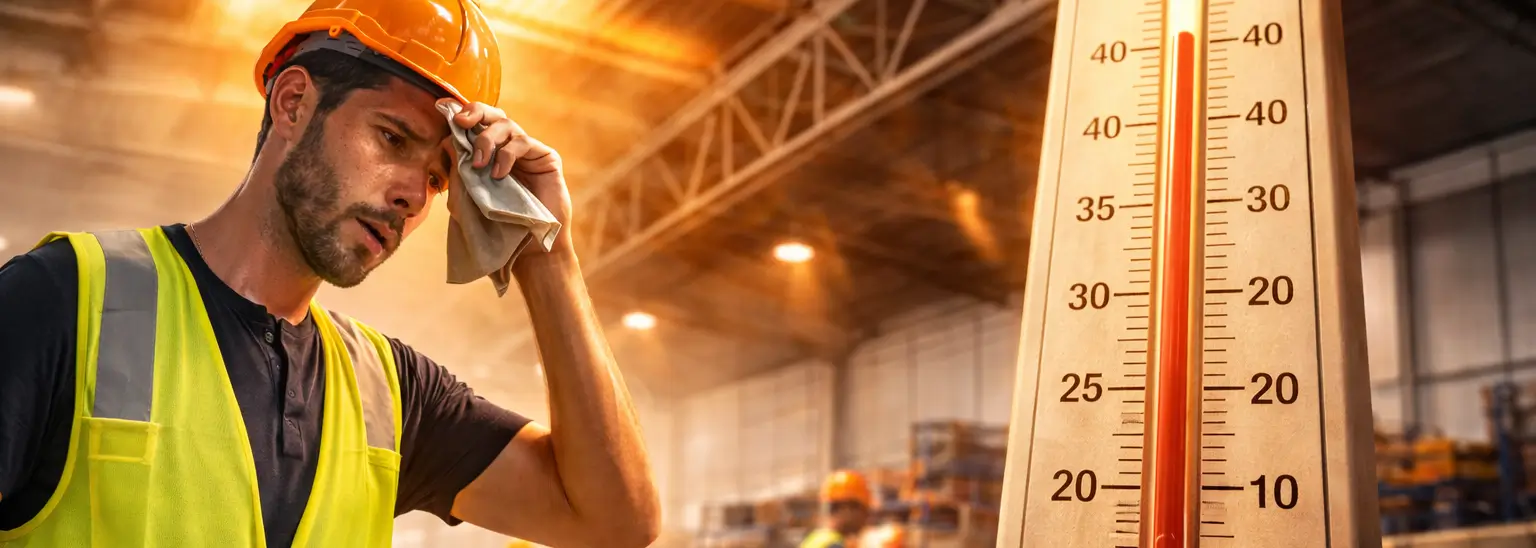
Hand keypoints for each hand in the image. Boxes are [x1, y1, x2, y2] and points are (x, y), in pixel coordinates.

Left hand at [445, 99, 572, 251]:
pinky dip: (507, 155)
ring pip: (506, 125)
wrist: (525, 248)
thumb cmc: (496, 226)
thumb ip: (457, 170)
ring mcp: (528, 152)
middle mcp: (508, 148)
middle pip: (493, 115)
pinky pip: (523, 142)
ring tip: (480, 165)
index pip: (476, 125)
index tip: (447, 115)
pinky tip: (499, 174)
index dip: (464, 115)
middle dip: (475, 113)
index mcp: (489, 153)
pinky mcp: (546, 158)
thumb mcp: (466, 198)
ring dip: (487, 140)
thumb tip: (447, 141)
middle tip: (461, 122)